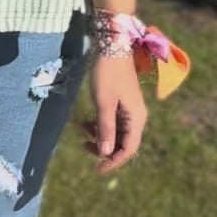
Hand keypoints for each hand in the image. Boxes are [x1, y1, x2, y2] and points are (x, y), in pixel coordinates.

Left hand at [81, 54, 146, 173]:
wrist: (112, 47)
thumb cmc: (108, 74)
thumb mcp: (103, 103)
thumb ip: (105, 129)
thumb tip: (105, 154)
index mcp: (136, 119)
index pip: (128, 149)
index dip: (113, 162)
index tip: (97, 170)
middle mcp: (135, 117)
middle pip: (122, 143)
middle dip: (103, 148)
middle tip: (82, 147)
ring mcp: (128, 109)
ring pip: (115, 133)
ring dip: (98, 136)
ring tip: (80, 131)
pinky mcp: (120, 102)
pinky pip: (111, 121)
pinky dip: (98, 124)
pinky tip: (83, 122)